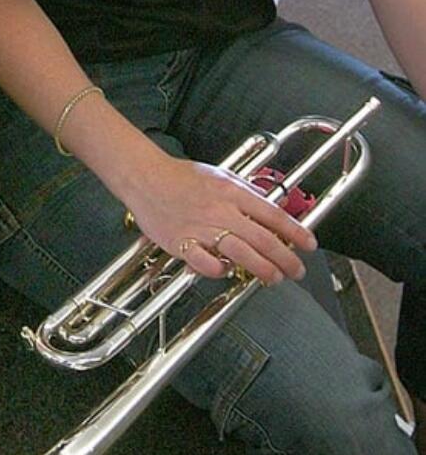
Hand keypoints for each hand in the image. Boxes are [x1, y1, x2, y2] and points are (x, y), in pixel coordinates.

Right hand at [123, 152, 316, 285]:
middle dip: (286, 258)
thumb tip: (271, 208)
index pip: (273, 215)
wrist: (145, 177)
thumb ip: (246, 192)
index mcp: (232, 192)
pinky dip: (219, 270)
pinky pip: (206, 264)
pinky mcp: (182, 242)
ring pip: (241, 253)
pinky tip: (226, 272)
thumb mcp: (220, 175)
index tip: (309, 245)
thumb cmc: (181, 176)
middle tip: (297, 271)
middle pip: (262, 239)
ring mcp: (201, 228)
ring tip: (274, 278)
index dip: (296, 232)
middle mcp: (220, 210)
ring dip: (262, 269)